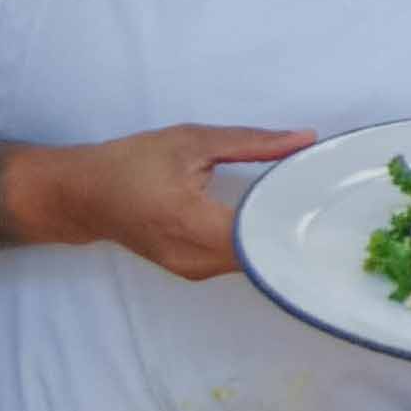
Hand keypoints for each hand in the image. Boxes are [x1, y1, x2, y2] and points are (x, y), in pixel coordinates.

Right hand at [53, 124, 315, 280]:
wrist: (81, 196)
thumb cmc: (131, 163)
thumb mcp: (192, 141)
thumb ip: (253, 142)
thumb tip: (306, 138)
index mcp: (190, 222)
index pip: (259, 234)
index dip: (296, 221)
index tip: (328, 204)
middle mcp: (193, 257)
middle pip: (262, 254)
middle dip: (294, 230)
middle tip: (329, 205)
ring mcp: (192, 270)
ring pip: (253, 262)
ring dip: (278, 239)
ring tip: (309, 210)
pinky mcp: (193, 271)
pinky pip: (238, 262)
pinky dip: (259, 245)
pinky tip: (277, 222)